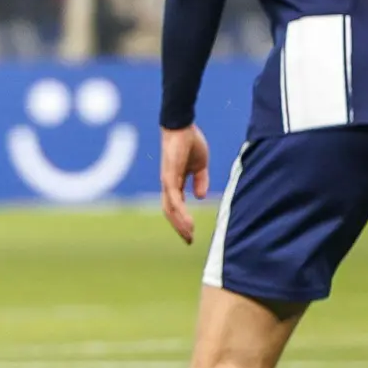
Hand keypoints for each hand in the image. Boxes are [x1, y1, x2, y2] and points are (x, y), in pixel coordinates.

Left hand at [160, 125, 210, 244]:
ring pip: (170, 208)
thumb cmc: (189, 143)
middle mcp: (168, 184)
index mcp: (174, 182)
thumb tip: (199, 197)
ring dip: (179, 223)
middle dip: (179, 227)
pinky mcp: (169, 176)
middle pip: (170, 212)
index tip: (190, 234)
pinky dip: (180, 211)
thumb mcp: (200, 166)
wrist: (182, 127)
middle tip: (188, 240)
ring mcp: (167, 181)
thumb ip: (200, 181)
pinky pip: (174, 198)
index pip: (175, 206)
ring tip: (189, 235)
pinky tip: (187, 222)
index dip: (181, 220)